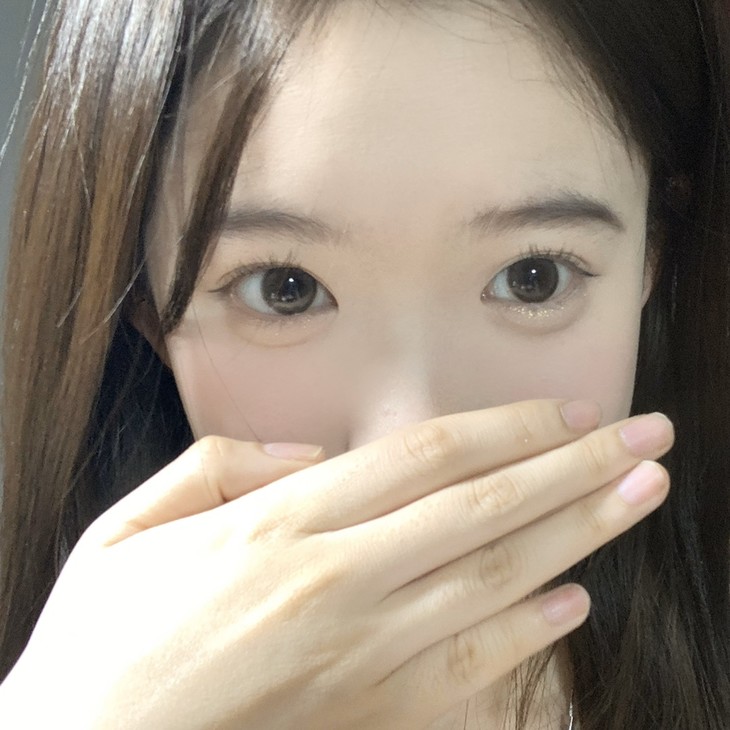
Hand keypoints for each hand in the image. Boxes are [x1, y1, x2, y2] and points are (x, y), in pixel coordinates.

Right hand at [0, 400, 672, 728]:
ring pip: (497, 580)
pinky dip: (530, 633)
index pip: (425, 454)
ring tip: (641, 495)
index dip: (507, 427)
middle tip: (646, 434)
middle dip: (575, 466)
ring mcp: (356, 656)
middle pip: (484, 508)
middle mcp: (334, 582)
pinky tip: (575, 601)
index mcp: (277, 524)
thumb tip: (309, 453)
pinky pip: (468, 671)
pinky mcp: (363, 715)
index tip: (568, 408)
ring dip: (579, 533)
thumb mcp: (129, 528)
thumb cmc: (98, 642)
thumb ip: (219, 466)